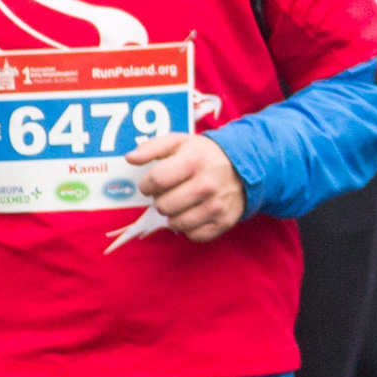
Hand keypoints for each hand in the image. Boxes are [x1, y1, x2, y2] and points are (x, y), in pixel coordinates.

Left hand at [127, 134, 245, 241]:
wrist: (247, 165)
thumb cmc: (205, 155)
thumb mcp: (180, 142)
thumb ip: (152, 147)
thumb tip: (130, 158)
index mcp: (194, 161)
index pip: (155, 181)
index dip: (147, 184)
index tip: (153, 183)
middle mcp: (207, 185)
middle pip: (163, 206)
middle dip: (161, 200)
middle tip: (171, 193)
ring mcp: (217, 205)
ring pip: (176, 224)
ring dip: (174, 215)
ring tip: (182, 203)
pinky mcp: (224, 222)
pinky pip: (193, 235)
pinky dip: (190, 227)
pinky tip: (195, 213)